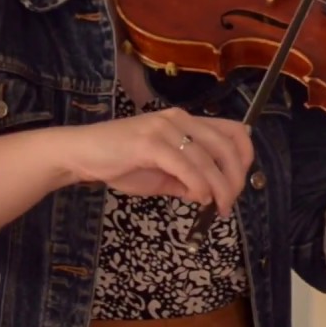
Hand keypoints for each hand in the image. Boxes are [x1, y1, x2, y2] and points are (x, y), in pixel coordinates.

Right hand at [58, 108, 253, 216]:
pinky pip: (186, 166)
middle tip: (230, 202)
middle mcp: (180, 119)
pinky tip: (199, 199)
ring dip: (220, 187)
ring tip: (218, 207)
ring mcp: (165, 128)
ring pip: (208, 158)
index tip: (241, 181)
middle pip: (227, 145)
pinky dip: (199, 185)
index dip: (245, 156)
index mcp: (187, 121)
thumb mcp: (162, 174)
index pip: (233, 130)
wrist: (80, 154)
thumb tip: (211, 195)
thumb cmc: (119, 162)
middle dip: (235, 177)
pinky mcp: (150, 142)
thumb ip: (188, 181)